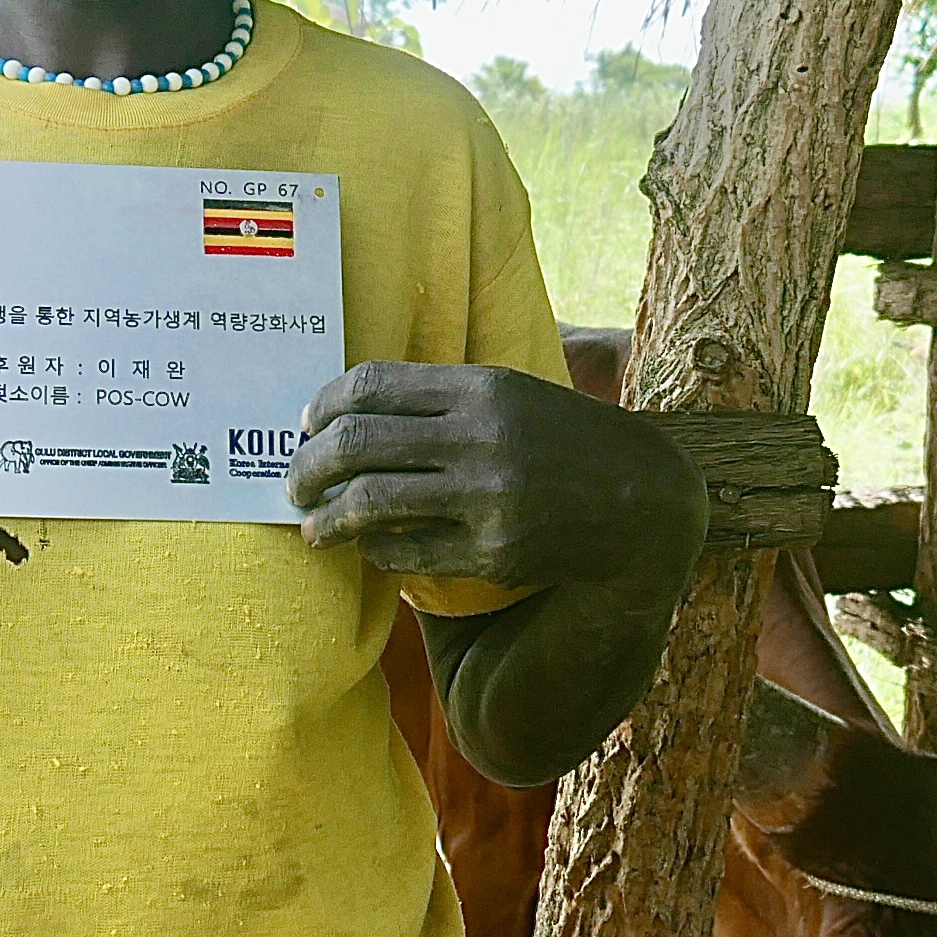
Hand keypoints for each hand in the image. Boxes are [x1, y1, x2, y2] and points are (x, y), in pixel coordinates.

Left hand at [285, 360, 705, 594]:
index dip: (323, 405)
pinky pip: (406, 551)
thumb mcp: (511, 395)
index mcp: (481, 387)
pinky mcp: (494, 551)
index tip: (305, 425)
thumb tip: (350, 410)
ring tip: (311, 525)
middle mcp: (481, 438)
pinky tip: (367, 548)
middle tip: (294, 481)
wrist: (642, 502)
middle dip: (309, 465)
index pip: (372, 385)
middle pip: (358, 443)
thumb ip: (440, 397)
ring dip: (326, 516)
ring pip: (371, 503)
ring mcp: (487, 498)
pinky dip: (374, 549)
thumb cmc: (563, 441)